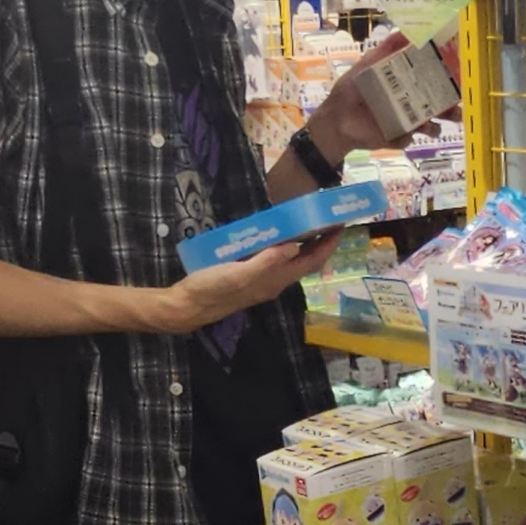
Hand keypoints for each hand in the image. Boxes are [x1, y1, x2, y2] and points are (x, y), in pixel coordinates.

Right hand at [167, 231, 343, 328]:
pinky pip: (273, 259)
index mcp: (275, 280)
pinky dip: (282, 245)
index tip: (339, 224)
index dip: (327, 244)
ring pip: (290, 260)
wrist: (186, 307)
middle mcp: (273, 282)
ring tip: (308, 221)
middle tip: (327, 217)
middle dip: (320, 241)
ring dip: (303, 242)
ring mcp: (261, 280)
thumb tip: (293, 246)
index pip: (311, 262)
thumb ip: (265, 262)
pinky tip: (275, 233)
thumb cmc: (211, 290)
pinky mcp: (248, 276)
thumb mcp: (238, 274)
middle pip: (305, 261)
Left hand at [301, 30, 458, 158]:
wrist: (335, 118)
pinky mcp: (397, 138)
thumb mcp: (369, 63)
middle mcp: (411, 104)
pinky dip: (406, 137)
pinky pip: (408, 139)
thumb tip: (406, 30)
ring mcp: (406, 123)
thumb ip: (387, 49)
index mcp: (407, 85)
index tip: (456, 77)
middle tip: (457, 106)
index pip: (432, 82)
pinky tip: (401, 133)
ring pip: (430, 127)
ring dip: (436, 127)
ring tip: (434, 126)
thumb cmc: (352, 89)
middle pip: (438, 107)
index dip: (446, 81)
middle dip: (451, 108)